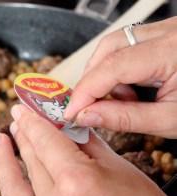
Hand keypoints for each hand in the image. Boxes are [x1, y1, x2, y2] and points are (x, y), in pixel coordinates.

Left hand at [0, 104, 173, 195]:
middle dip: (24, 133)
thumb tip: (66, 123)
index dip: (31, 119)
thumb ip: (87, 143)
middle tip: (18, 118)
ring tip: (0, 139)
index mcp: (76, 180)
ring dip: (5, 158)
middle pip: (31, 157)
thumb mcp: (119, 170)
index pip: (44, 139)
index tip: (20, 106)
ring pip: (15, 182)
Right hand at [64, 17, 176, 137]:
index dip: (86, 91)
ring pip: (114, 46)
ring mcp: (165, 31)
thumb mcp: (170, 120)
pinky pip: (125, 47)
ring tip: (118, 101)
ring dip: (104, 75)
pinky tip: (130, 91)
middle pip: (108, 48)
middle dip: (93, 80)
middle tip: (91, 107)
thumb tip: (87, 116)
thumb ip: (125, 118)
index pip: (113, 66)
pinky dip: (118, 71)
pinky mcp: (162, 36)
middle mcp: (167, 32)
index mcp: (173, 51)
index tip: (72, 112)